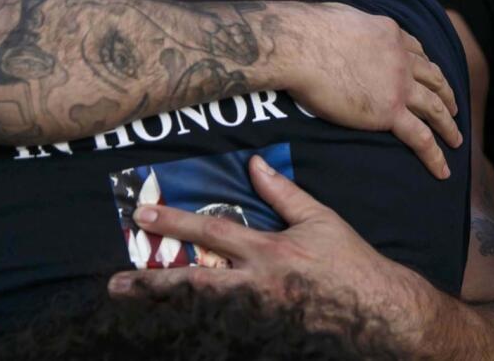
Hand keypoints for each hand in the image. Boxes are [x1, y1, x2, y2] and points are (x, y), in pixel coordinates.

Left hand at [109, 155, 429, 332]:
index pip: (212, 234)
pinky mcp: (263, 329)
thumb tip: (255, 164)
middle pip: (192, 284)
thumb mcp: (320, 218)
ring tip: (131, 296)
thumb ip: (282, 193)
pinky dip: (194, 316)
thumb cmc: (350, 261)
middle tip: (116, 281)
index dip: (174, 223)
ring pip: (200, 308)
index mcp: (268, 253)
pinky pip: (221, 321)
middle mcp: (255, 286)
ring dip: (164, 302)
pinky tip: (172, 313)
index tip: (142, 216)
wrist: (376, 308)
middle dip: (151, 282)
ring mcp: (257, 313)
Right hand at [283, 3, 462, 178]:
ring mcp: (398, 85)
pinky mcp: (389, 111)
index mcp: (389, 33)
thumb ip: (349, 26)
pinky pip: (420, 137)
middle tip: (453, 107)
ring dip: (448, 124)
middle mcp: (401, 57)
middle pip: (432, 77)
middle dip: (445, 93)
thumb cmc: (306, 30)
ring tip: (456, 139)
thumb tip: (336, 30)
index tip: (429, 73)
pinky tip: (443, 170)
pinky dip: (435, 155)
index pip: (415, 50)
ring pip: (434, 108)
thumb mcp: (340, 17)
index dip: (425, 64)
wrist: (301, 46)